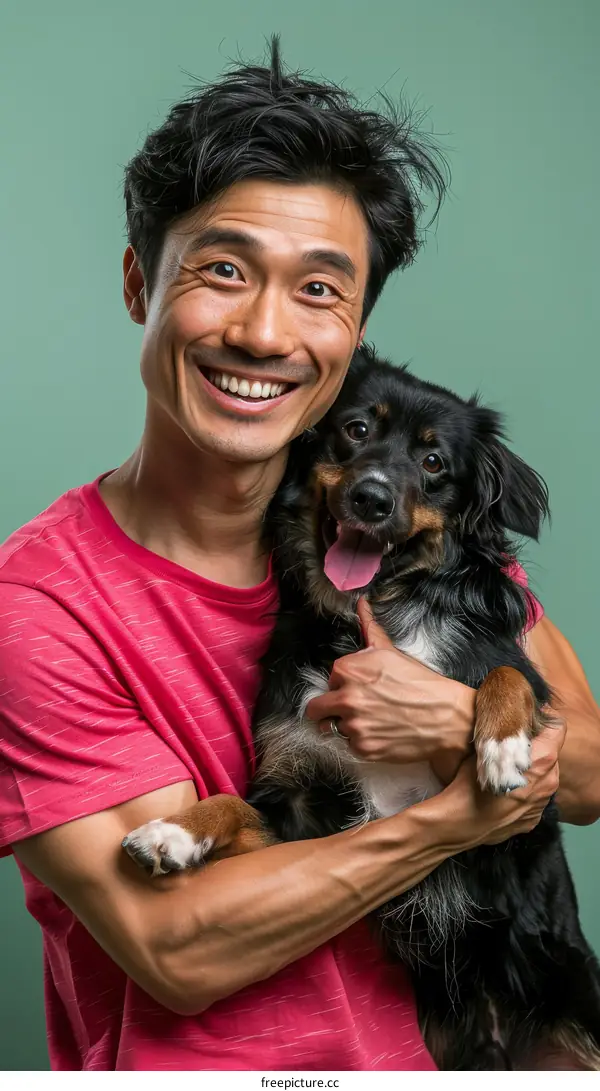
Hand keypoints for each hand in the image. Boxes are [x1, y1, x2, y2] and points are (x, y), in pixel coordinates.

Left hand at [305, 598, 473, 780]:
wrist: (447, 717)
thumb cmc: (421, 683)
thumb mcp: (391, 651)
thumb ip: (369, 628)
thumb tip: (361, 603)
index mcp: (348, 670)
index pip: (329, 679)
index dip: (344, 683)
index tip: (360, 686)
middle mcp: (346, 697)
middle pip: (315, 709)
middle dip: (329, 708)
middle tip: (353, 708)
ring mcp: (353, 725)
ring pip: (332, 728)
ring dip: (346, 726)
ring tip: (371, 721)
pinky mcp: (362, 748)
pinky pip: (349, 746)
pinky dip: (361, 742)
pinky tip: (381, 733)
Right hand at [432, 721, 564, 848]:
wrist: (461, 823)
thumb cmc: (470, 780)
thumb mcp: (487, 749)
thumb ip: (508, 740)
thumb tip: (513, 729)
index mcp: (542, 758)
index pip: (558, 728)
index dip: (544, 722)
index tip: (528, 722)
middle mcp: (550, 779)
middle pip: (551, 754)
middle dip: (536, 750)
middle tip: (513, 749)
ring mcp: (543, 802)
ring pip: (544, 778)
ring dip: (532, 773)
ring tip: (508, 775)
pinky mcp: (534, 819)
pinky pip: (535, 799)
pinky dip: (525, 794)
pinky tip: (505, 796)